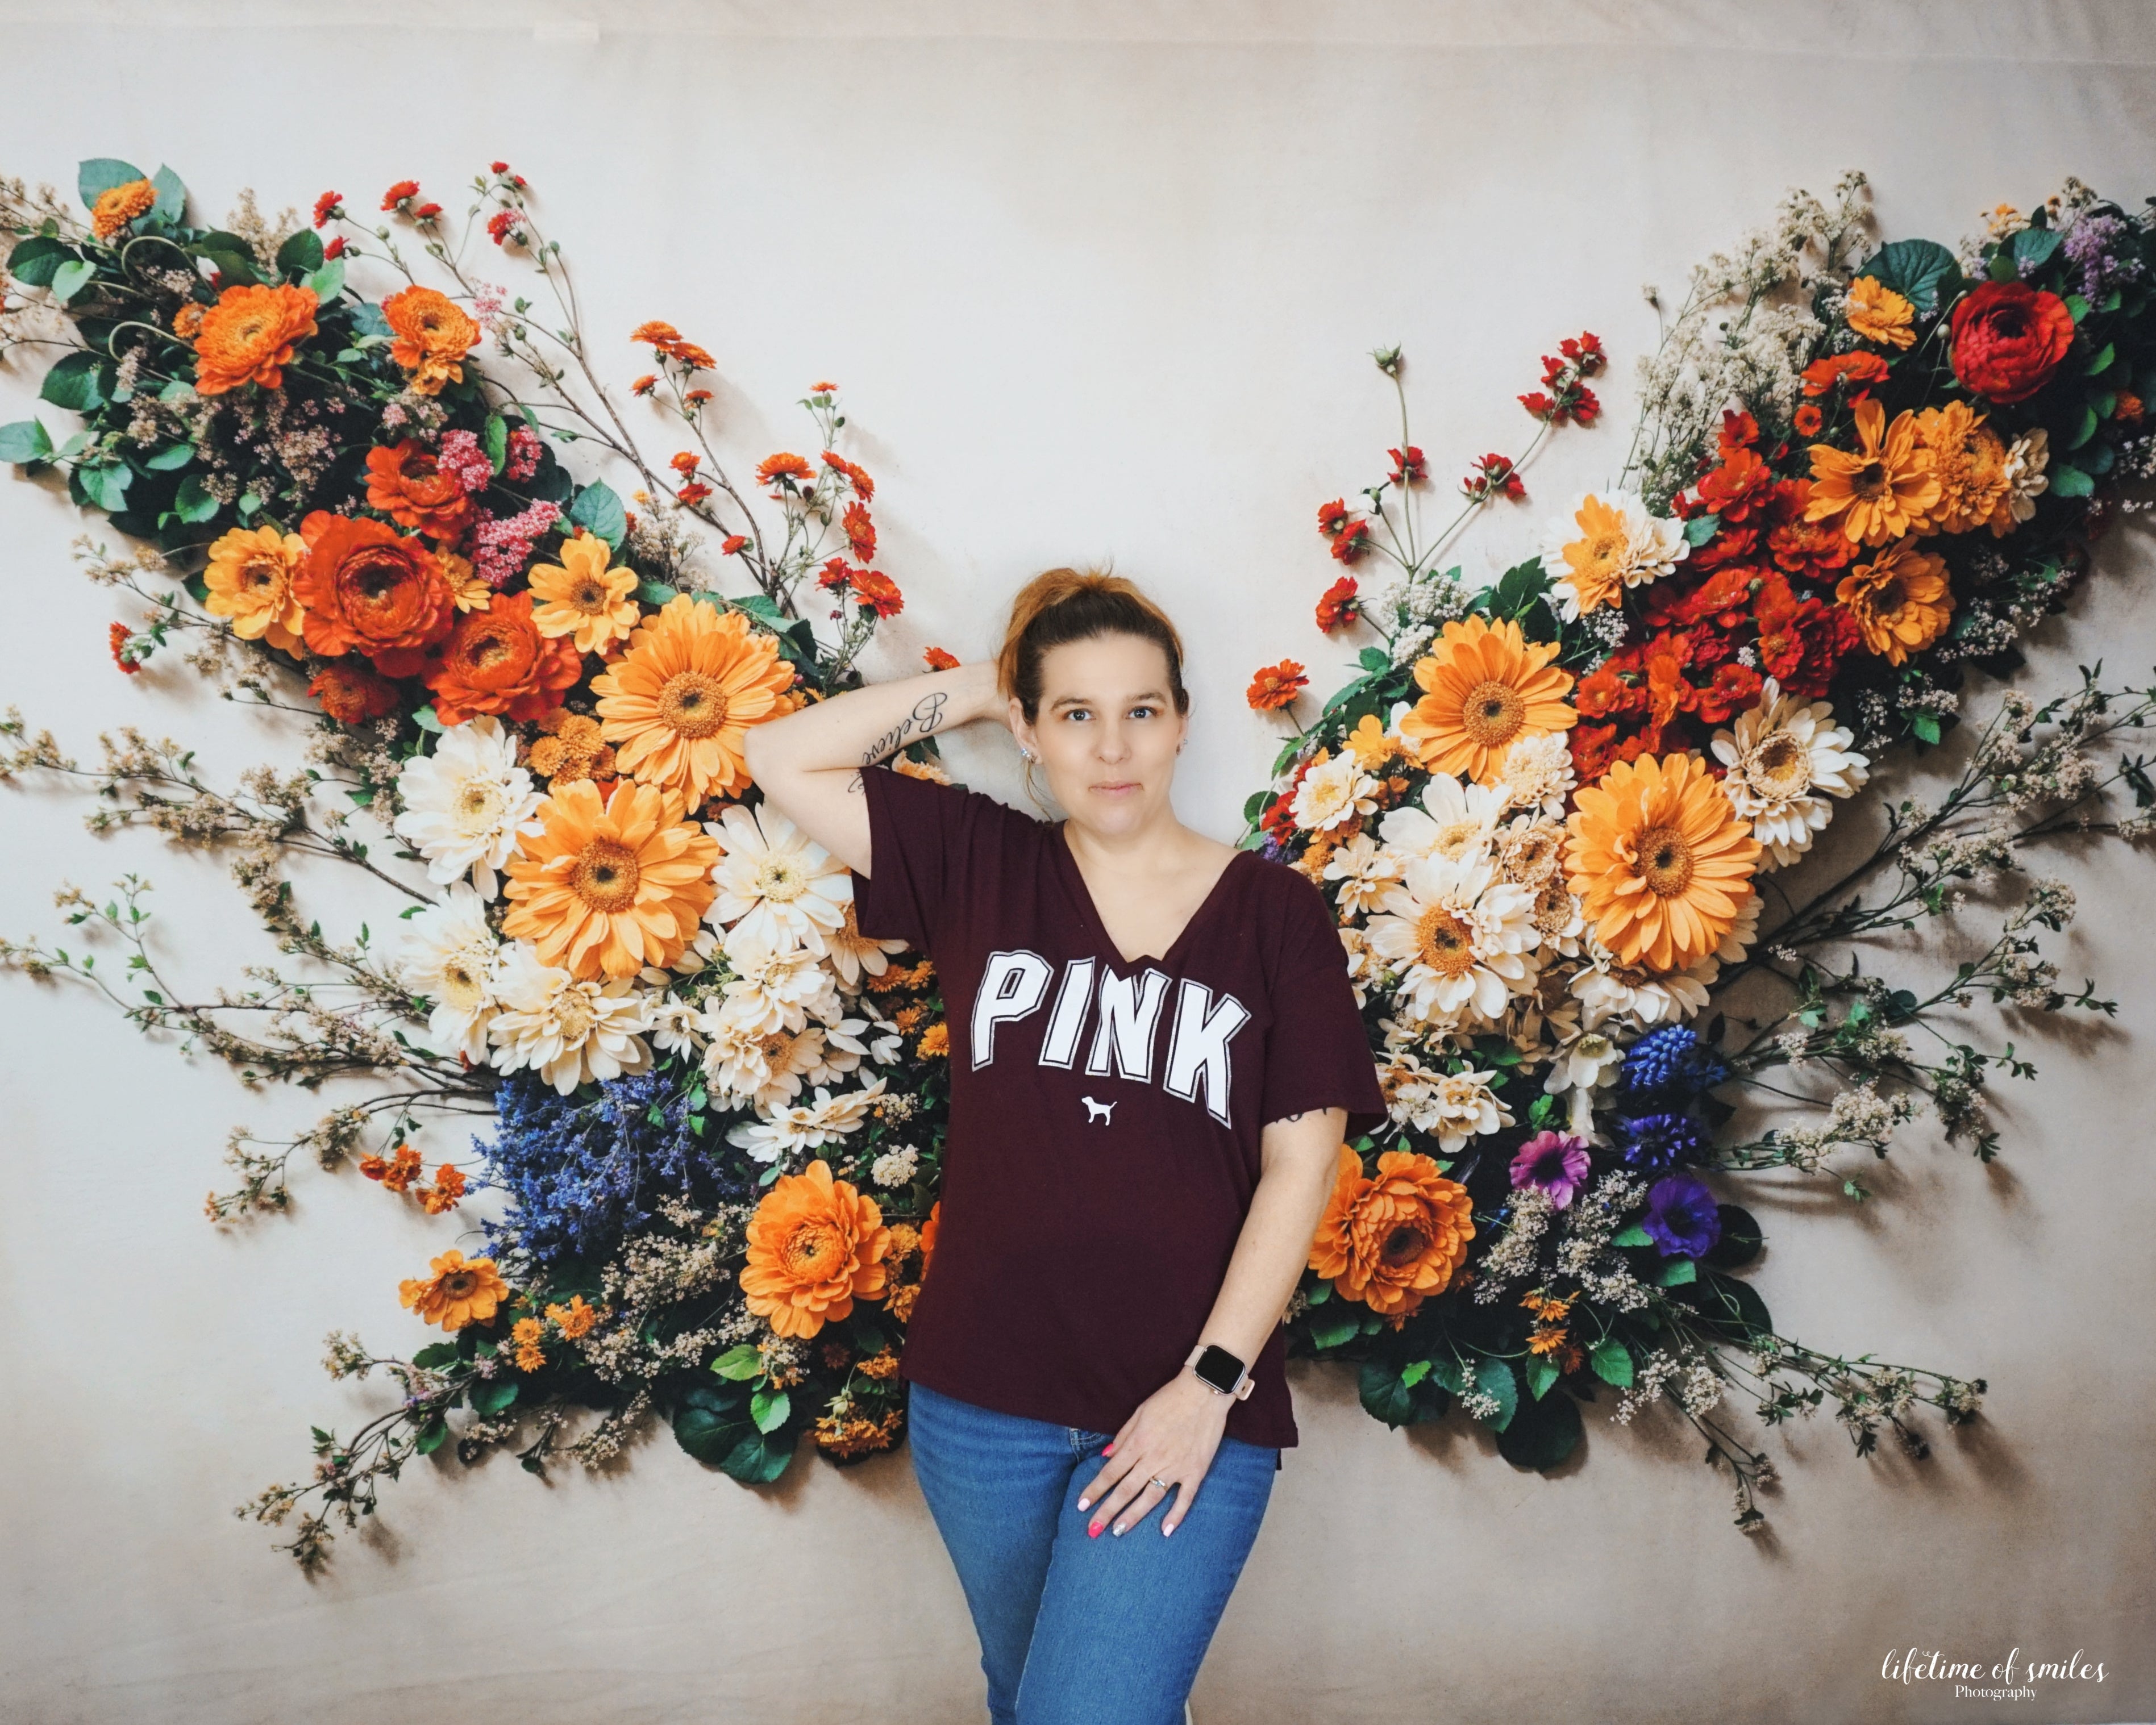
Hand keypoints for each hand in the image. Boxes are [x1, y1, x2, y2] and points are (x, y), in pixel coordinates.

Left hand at [1074, 1368, 1231, 1538]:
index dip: (1094, 1490)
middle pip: (1125, 1490)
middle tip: (1093, 1530)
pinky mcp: (1195, 1471)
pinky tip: (1165, 1531)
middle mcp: (1153, 1458)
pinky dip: (1175, 1515)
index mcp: (1138, 1443)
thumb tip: (1105, 1456)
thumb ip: (1123, 1437)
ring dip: (1133, 1516)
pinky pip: (1185, 1498)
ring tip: (1118, 1532)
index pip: (1110, 1472)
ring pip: (1150, 1497)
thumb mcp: (1140, 1412)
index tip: (1081, 1506)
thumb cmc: (1170, 1398)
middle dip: (1107, 1511)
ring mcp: (1175, 1467)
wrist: (1205, 1391)